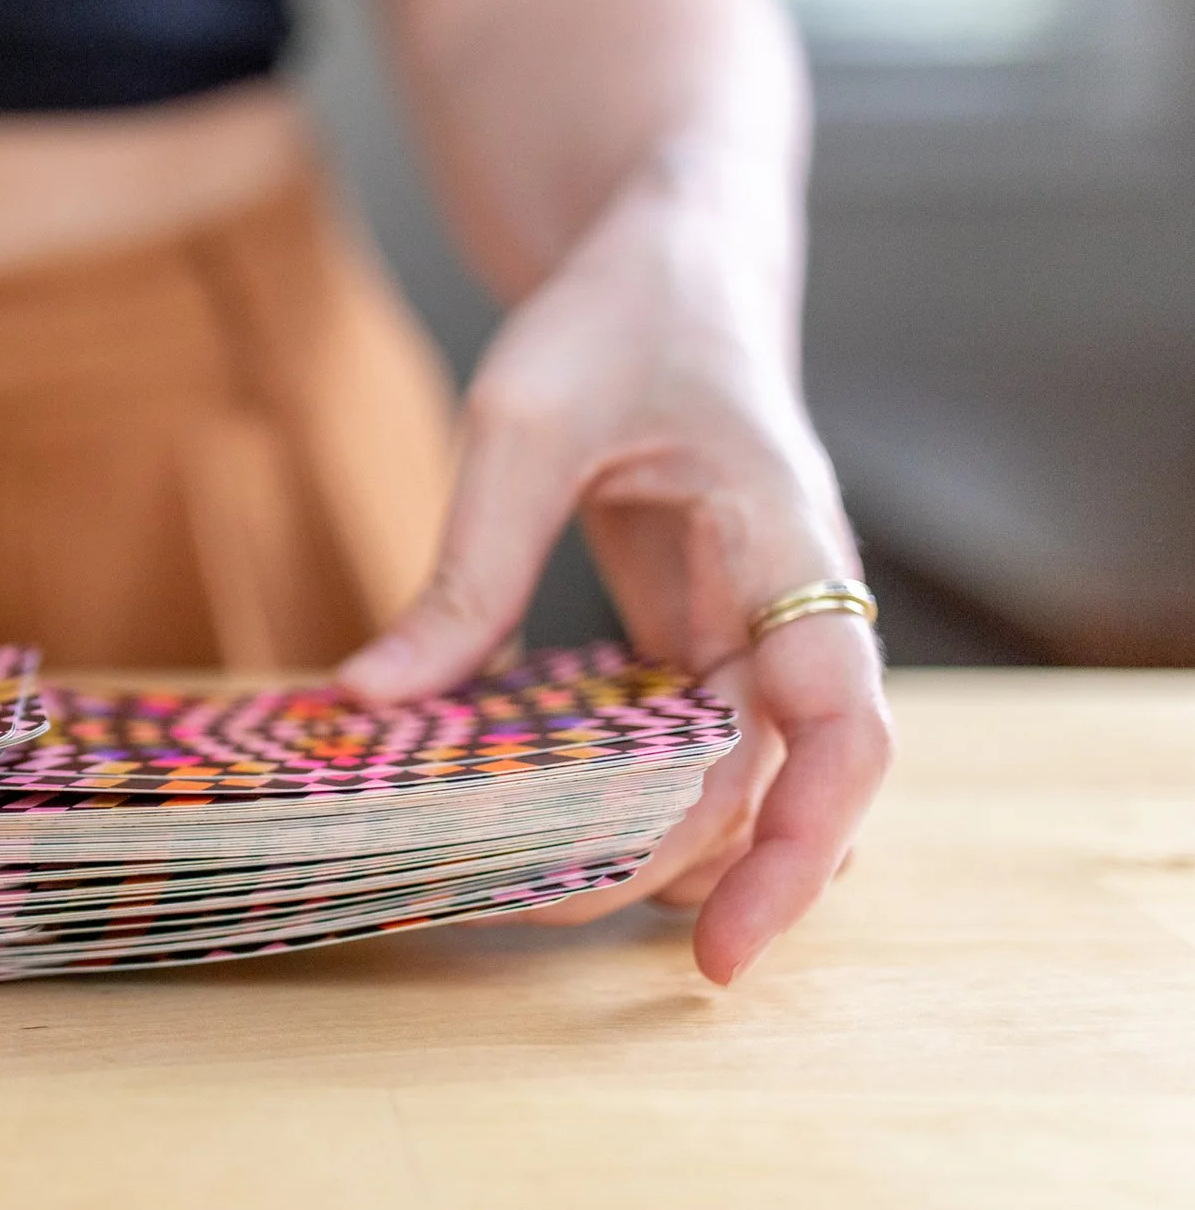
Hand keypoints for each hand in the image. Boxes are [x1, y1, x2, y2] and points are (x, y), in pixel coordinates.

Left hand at [339, 174, 892, 983]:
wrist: (669, 261)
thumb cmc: (617, 318)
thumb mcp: (519, 421)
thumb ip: (466, 566)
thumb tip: (369, 701)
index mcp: (785, 543)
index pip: (840, 726)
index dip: (795, 846)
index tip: (722, 948)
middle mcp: (792, 608)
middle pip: (780, 786)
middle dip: (680, 872)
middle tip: (539, 912)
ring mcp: (753, 632)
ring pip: (734, 780)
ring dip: (652, 845)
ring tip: (527, 890)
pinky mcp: (700, 642)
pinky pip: (680, 747)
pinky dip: (622, 798)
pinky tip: (533, 828)